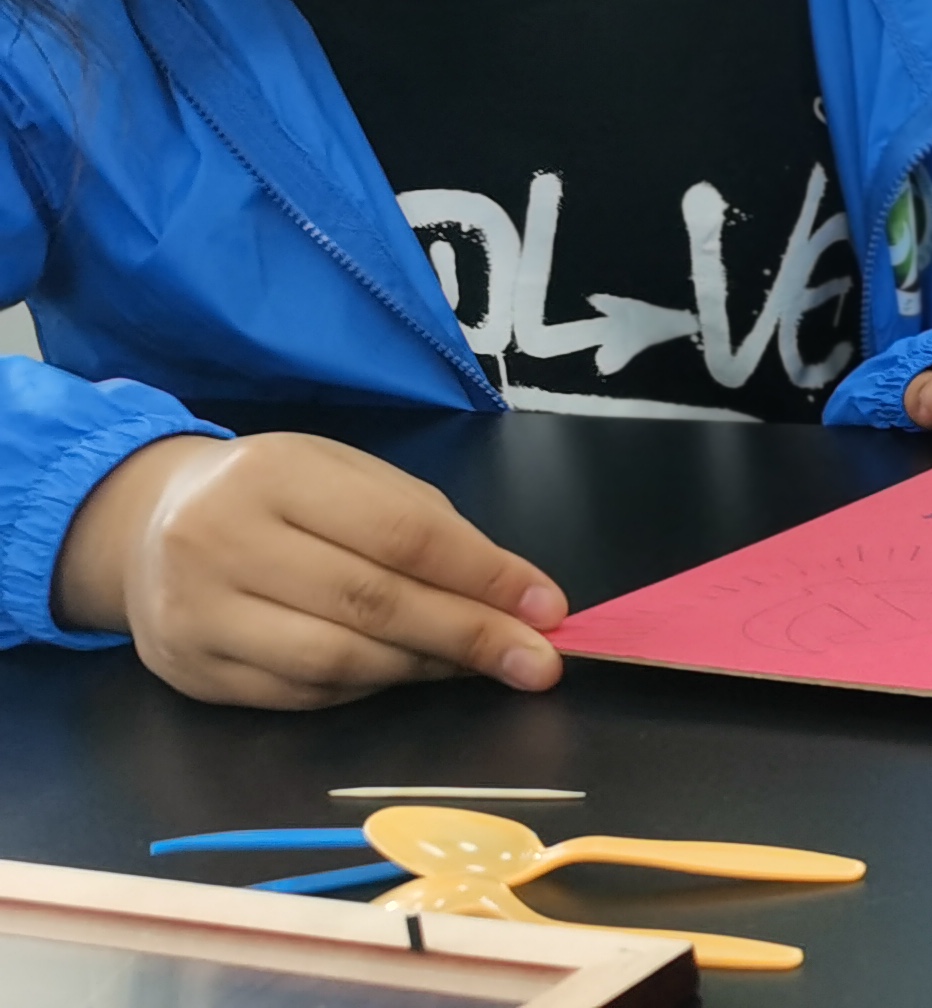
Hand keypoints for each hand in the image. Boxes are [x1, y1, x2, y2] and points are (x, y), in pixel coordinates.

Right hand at [50, 432, 569, 709]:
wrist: (144, 524)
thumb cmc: (272, 494)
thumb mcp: (345, 477)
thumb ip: (428, 526)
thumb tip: (516, 596)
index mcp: (274, 475)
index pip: (401, 533)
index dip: (484, 575)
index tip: (548, 608)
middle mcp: (222, 543)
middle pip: (372, 603)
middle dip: (469, 636)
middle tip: (537, 663)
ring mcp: (198, 614)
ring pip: (337, 662)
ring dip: (423, 670)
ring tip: (476, 666)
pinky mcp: (191, 673)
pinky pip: (301, 696)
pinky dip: (367, 691)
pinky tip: (405, 674)